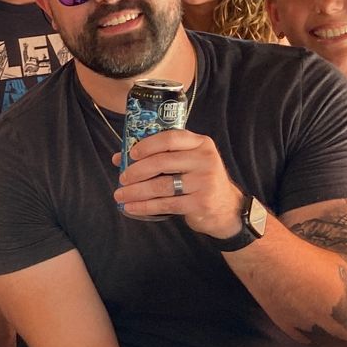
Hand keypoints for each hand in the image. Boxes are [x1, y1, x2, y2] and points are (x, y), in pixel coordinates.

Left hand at [114, 128, 246, 236]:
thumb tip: (118, 158)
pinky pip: (166, 204)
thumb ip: (159, 156)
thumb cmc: (200, 180)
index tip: (131, 154)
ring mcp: (204, 182)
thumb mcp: (187, 162)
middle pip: (162, 162)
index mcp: (200, 143)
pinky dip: (145, 206)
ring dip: (136, 191)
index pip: (170, 138)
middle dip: (136, 171)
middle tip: (122, 178)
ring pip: (161, 185)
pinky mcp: (200, 203)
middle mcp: (205, 160)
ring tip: (121, 195)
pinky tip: (131, 207)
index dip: (147, 145)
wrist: (227, 208)